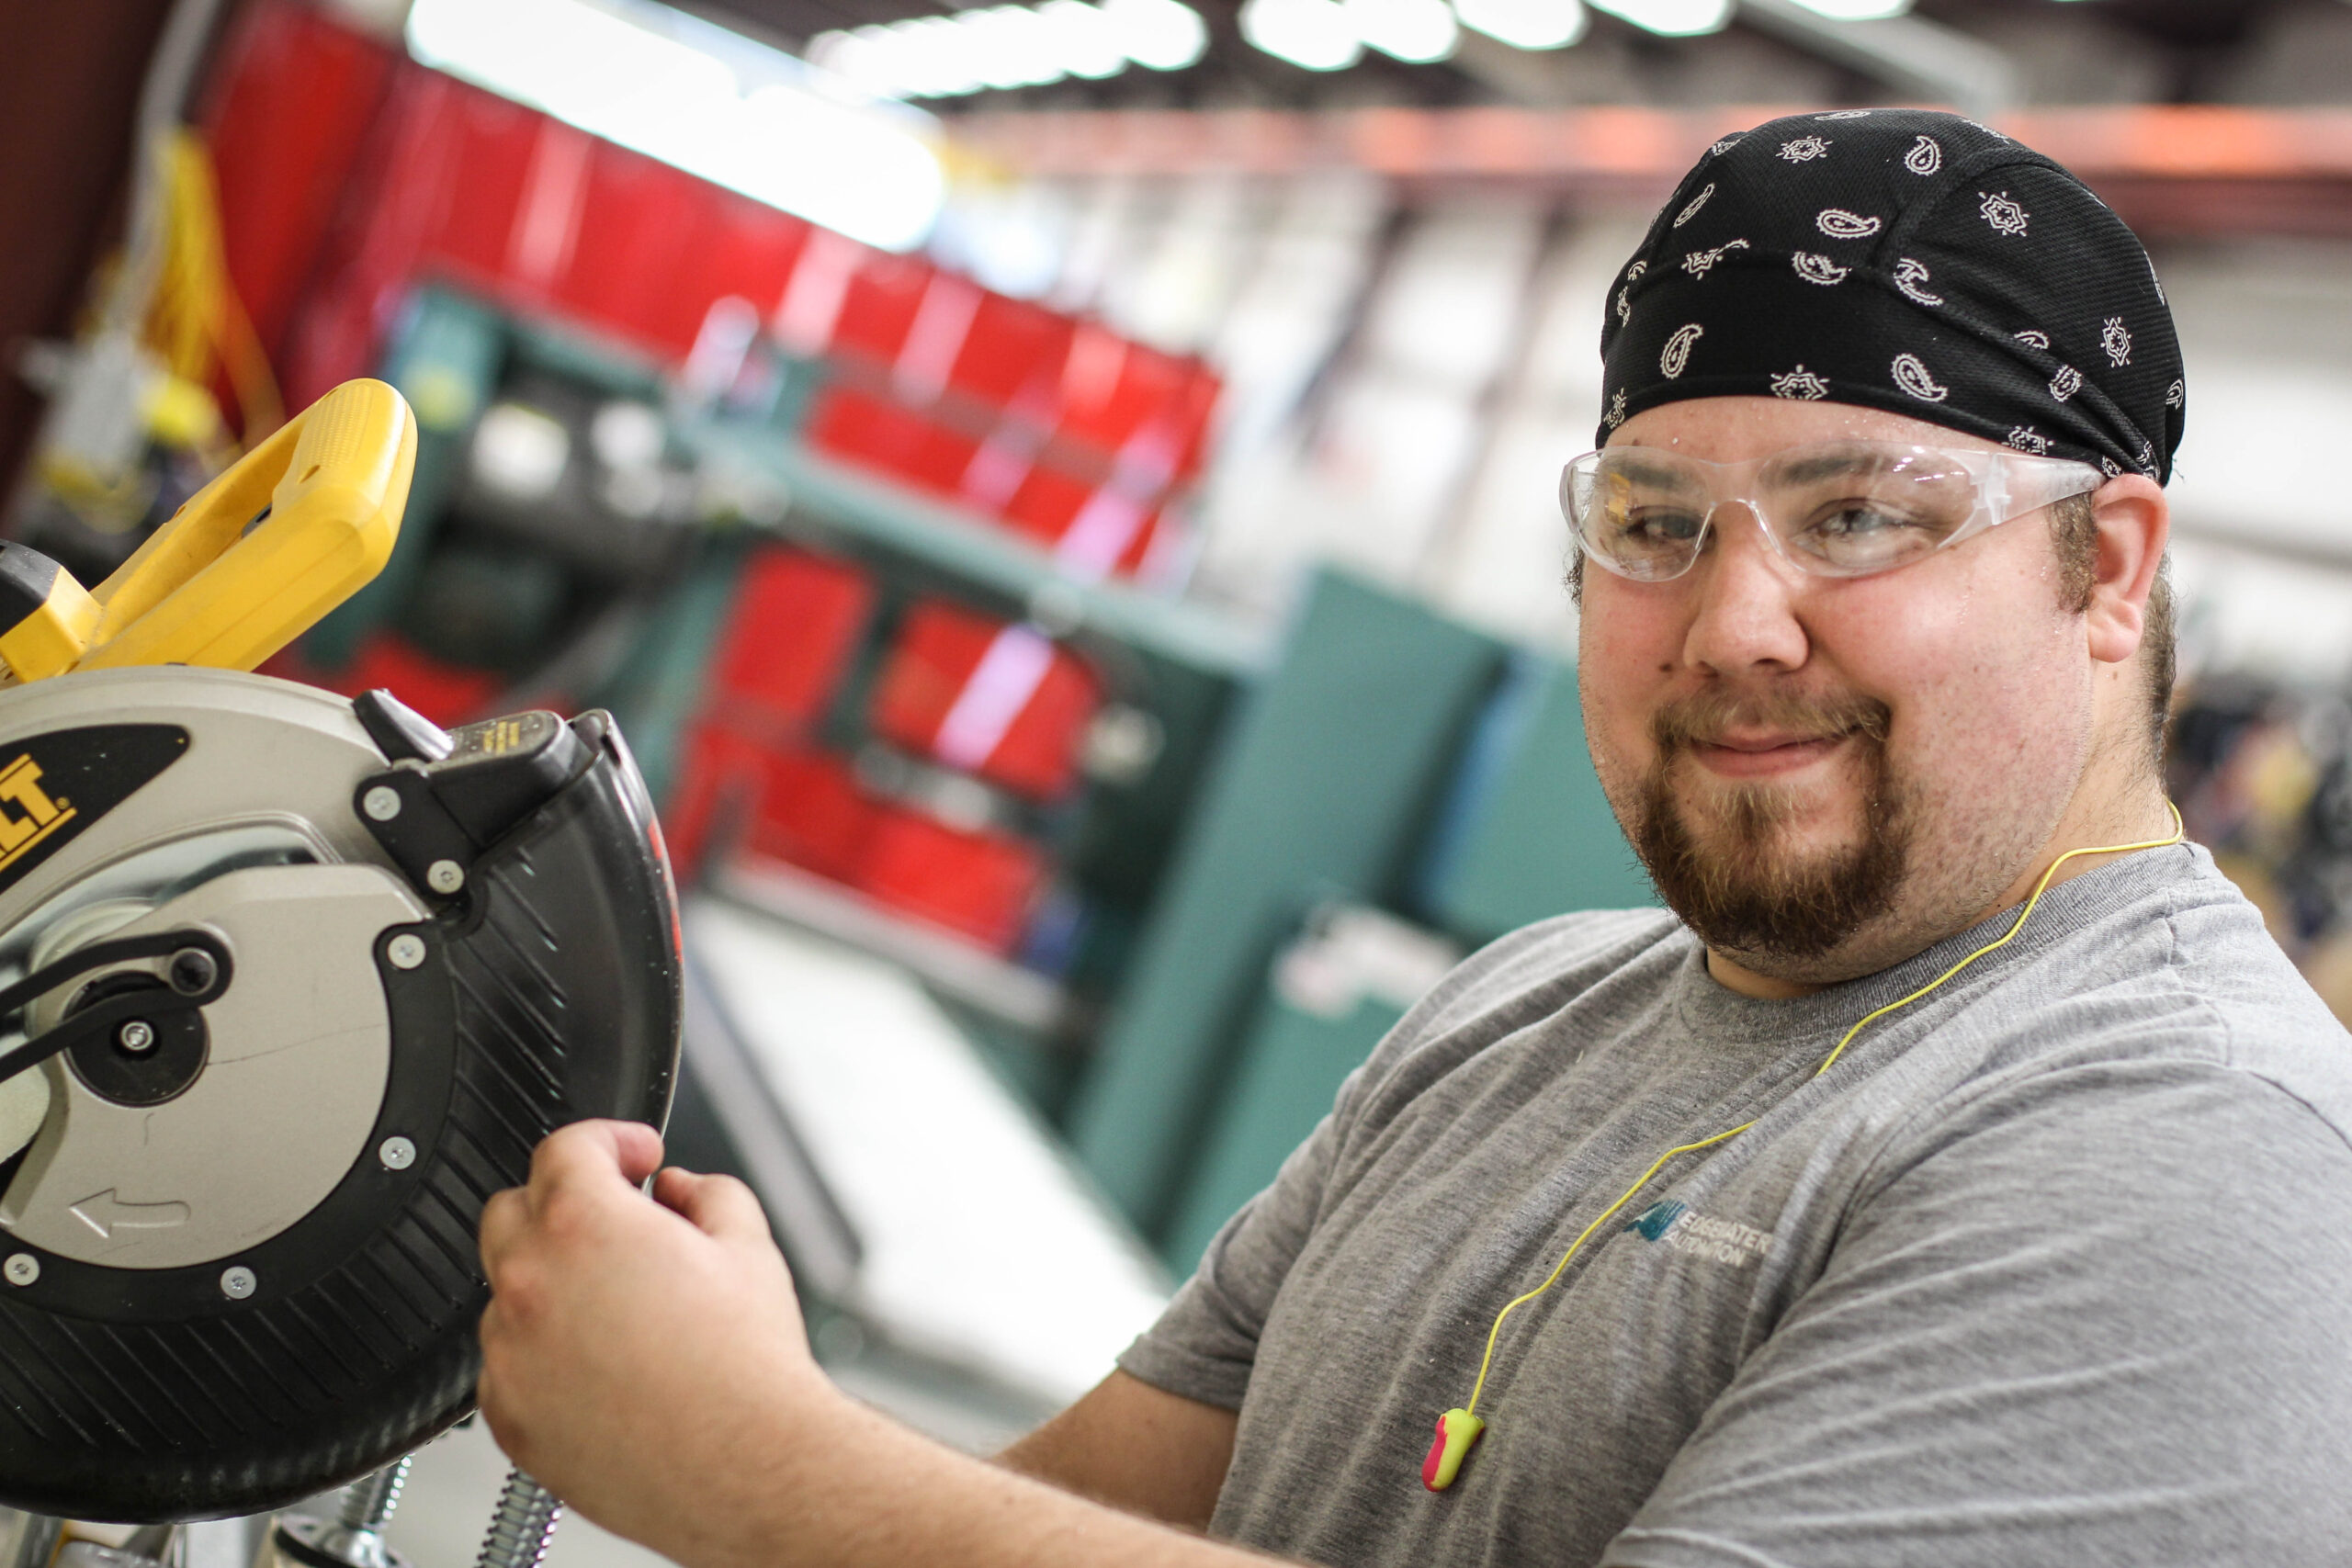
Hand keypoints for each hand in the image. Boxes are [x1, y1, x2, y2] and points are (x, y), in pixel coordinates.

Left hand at [477, 1120, 842, 1562]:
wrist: (746, 1467)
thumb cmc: (747, 1368)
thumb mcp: (748, 1243)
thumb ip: (706, 1191)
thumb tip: (679, 1191)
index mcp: (585, 1225)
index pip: (566, 1147)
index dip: (610, 1140)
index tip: (635, 1156)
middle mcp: (531, 1284)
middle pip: (514, 1209)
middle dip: (566, 1203)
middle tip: (619, 1221)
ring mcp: (510, 1354)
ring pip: (506, 1290)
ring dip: (551, 1282)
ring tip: (620, 1307)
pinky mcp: (509, 1416)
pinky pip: (508, 1363)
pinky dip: (542, 1352)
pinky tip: (603, 1364)